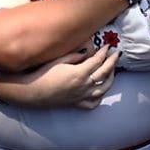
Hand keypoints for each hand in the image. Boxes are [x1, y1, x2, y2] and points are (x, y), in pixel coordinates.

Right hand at [0, 45, 118, 108]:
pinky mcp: (77, 104)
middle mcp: (84, 86)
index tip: (108, 46)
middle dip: (112, 62)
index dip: (104, 52)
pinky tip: (100, 91)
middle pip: (104, 73)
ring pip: (103, 89)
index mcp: (79, 73)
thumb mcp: (59, 60)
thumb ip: (75, 56)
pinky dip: (100, 97)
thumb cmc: (43, 73)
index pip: (97, 61)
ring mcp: (82, 96)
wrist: (33, 91)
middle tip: (116, 54)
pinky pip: (94, 103)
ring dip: (110, 79)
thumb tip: (87, 51)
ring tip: (112, 71)